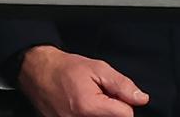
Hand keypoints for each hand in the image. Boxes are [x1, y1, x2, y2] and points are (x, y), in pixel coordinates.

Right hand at [17, 45, 148, 116]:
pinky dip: (89, 116)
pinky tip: (82, 107)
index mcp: (91, 107)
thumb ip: (121, 84)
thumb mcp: (97, 68)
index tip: (112, 92)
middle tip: (101, 96)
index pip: (126, 114)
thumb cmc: (65, 68)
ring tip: (90, 101)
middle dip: (112, 110)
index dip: (124, 101)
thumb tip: (141, 99)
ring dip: (101, 114)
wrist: (38, 72)